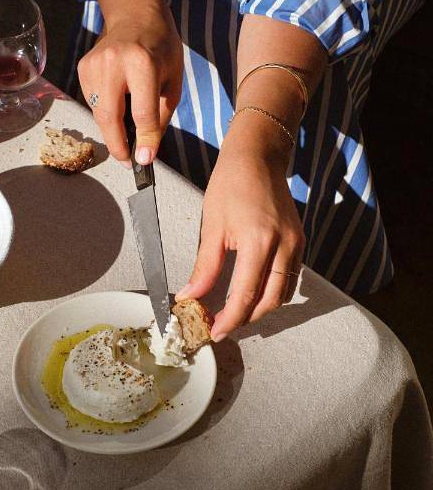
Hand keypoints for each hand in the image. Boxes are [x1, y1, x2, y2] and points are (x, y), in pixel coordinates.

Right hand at [77, 6, 182, 164]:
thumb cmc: (160, 48)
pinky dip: (105, 112)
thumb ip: (160, 115)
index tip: (143, 162)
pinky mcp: (83, 68)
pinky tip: (118, 104)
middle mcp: (113, 63)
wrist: (135, 14)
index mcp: (142, 64)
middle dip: (117, 145)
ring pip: (99, 113)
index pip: (141, 112)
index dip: (143, 141)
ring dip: (112, 130)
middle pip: (110, 117)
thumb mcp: (172, 81)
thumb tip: (147, 150)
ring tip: (126, 135)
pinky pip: (93, 102)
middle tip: (127, 161)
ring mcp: (93, 64)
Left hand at [177, 125, 304, 339]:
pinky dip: (273, 292)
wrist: (257, 157)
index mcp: (259, 241)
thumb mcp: (212, 226)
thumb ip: (205, 267)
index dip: (230, 319)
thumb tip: (190, 296)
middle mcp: (283, 246)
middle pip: (269, 301)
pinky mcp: (299, 241)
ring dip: (261, 309)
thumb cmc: (231, 184)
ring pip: (283, 293)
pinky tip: (254, 294)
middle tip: (222, 326)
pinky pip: (291, 278)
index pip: (246, 295)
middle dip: (246, 319)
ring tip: (235, 313)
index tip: (214, 331)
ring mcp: (295, 244)